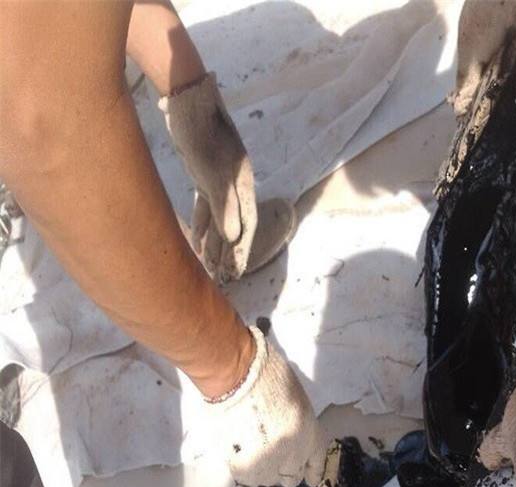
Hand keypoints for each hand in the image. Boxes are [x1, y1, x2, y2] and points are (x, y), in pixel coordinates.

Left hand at [160, 73, 294, 282]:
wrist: (187, 97)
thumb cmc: (200, 131)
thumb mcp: (211, 170)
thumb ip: (224, 206)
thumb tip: (234, 238)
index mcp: (242, 185)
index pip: (246, 226)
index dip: (243, 251)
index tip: (239, 274)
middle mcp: (235, 186)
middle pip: (234, 226)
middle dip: (228, 253)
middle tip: (224, 278)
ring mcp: (220, 181)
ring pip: (218, 219)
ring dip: (214, 242)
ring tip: (210, 267)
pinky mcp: (204, 175)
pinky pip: (205, 207)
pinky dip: (201, 224)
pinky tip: (195, 240)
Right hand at [206, 326, 326, 486]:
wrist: (240, 376)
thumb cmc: (268, 374)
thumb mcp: (294, 398)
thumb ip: (294, 423)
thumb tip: (283, 433)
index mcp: (310, 431)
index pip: (317, 461)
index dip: (313, 471)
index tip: (310, 479)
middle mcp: (295, 452)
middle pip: (292, 477)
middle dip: (283, 470)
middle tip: (270, 460)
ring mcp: (271, 462)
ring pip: (267, 479)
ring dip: (260, 470)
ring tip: (248, 452)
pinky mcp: (247, 466)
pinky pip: (245, 477)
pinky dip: (240, 467)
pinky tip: (236, 452)